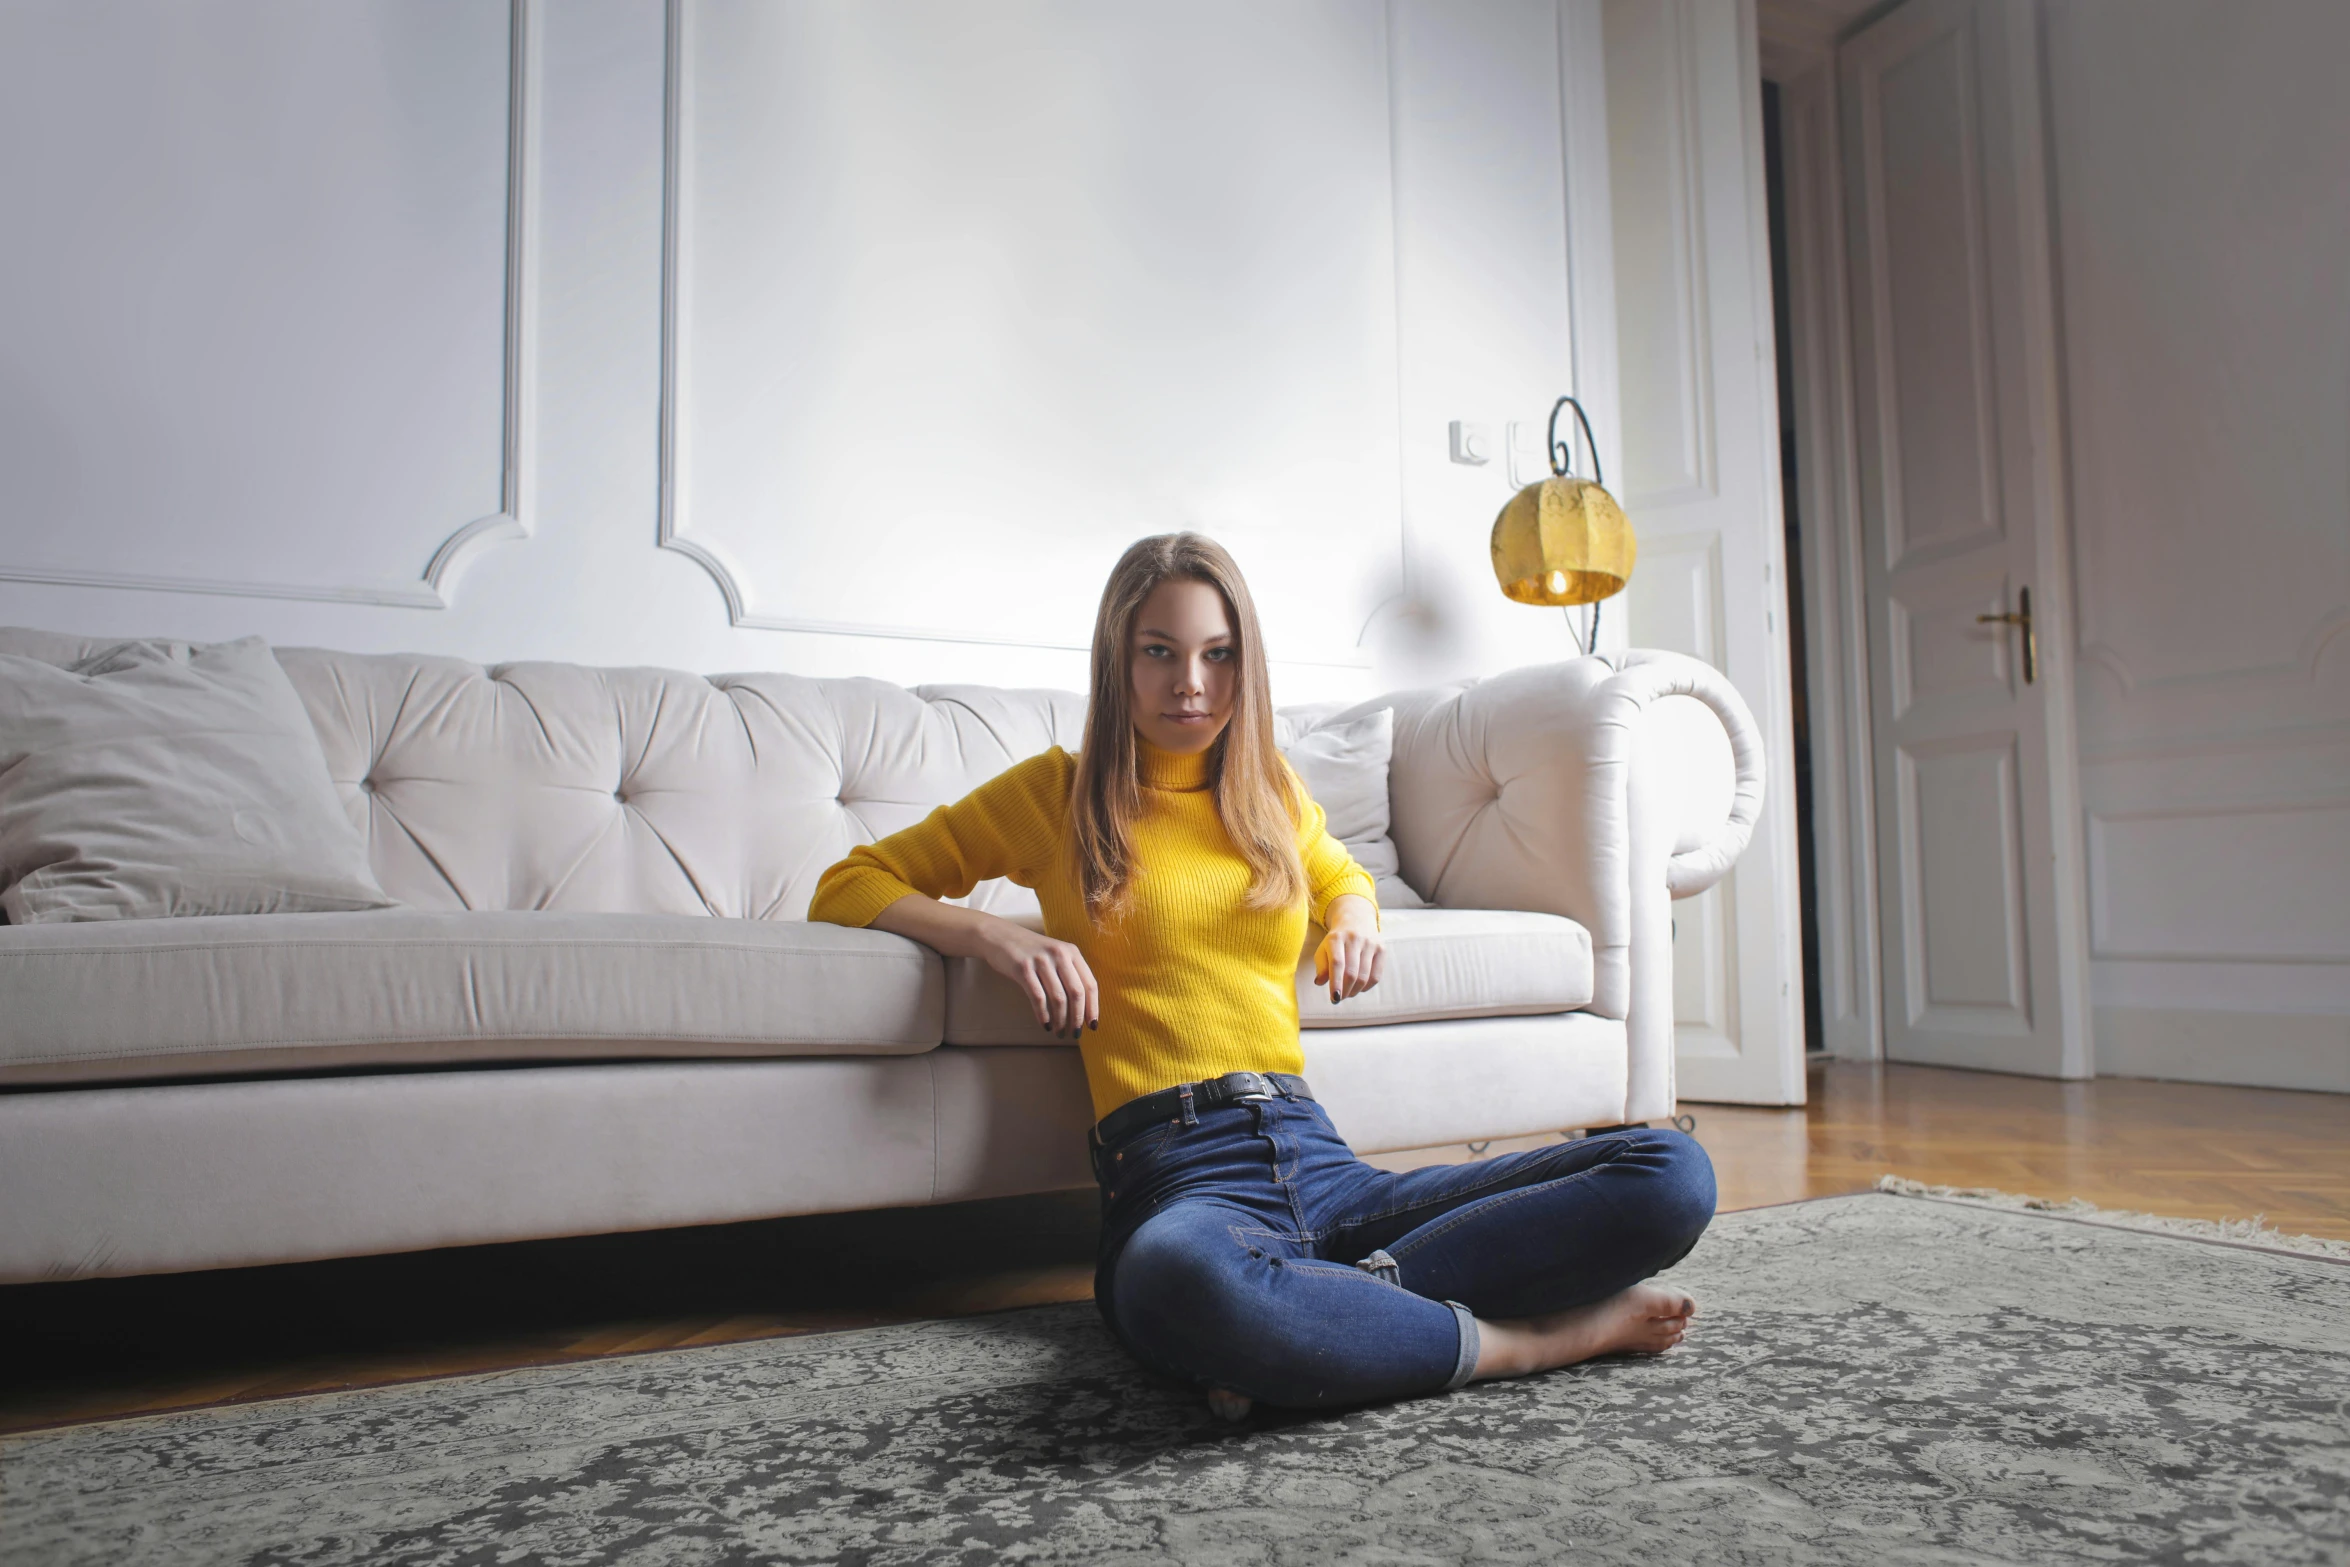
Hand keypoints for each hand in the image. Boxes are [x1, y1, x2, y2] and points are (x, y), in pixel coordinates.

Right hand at [977, 919, 1099, 1038]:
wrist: (1000, 936)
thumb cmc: (1031, 952)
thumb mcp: (1055, 956)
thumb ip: (1069, 974)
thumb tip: (1082, 1009)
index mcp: (1072, 952)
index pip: (1090, 984)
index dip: (1093, 1007)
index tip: (1093, 1026)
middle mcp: (1059, 954)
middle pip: (1076, 992)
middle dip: (1078, 1017)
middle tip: (1076, 1033)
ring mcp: (1041, 960)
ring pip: (1058, 997)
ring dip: (1061, 1019)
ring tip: (1059, 1032)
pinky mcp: (1022, 968)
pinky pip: (1037, 997)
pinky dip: (1043, 1014)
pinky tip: (1045, 1025)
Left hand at [1313, 895, 1383, 1005]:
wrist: (1356, 919)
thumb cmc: (1336, 941)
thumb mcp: (1324, 949)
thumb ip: (1321, 966)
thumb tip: (1320, 982)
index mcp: (1336, 938)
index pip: (1337, 964)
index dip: (1336, 983)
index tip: (1334, 998)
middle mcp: (1354, 939)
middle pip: (1351, 972)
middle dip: (1345, 990)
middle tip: (1339, 998)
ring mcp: (1370, 943)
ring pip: (1364, 976)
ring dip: (1355, 990)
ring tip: (1348, 993)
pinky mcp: (1381, 949)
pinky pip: (1376, 975)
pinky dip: (1367, 986)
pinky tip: (1359, 987)